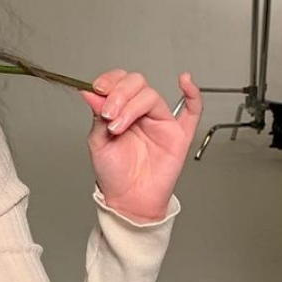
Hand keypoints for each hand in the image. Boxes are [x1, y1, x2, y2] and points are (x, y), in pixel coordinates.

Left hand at [77, 70, 202, 221]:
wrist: (128, 200)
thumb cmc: (114, 173)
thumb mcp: (98, 142)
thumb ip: (97, 116)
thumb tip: (89, 92)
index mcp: (121, 109)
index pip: (119, 82)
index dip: (110, 81)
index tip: (97, 89)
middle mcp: (141, 112)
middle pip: (137, 84)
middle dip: (120, 94)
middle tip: (109, 114)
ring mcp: (161, 122)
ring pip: (152, 96)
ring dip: (132, 106)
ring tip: (118, 126)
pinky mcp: (179, 135)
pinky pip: (193, 111)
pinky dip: (193, 94)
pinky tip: (185, 81)